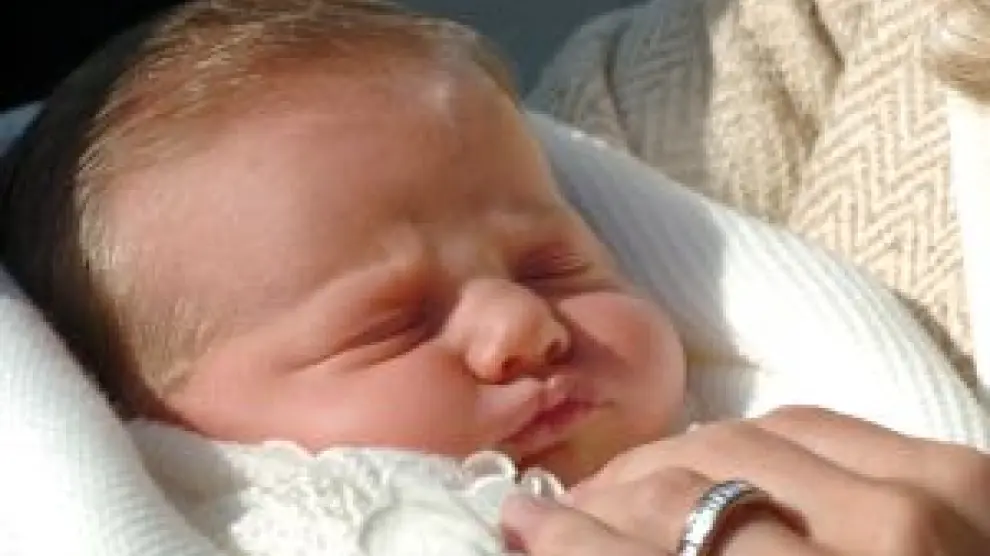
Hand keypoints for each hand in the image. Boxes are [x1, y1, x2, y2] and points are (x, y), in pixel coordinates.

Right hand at [501, 407, 989, 554]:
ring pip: (737, 439)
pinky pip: (806, 419)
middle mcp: (874, 549)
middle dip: (606, 498)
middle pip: (686, 491)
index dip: (569, 540)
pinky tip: (713, 459)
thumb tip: (572, 545)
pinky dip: (744, 439)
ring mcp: (923, 498)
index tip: (520, 524)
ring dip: (664, 461)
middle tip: (566, 507)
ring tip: (630, 483)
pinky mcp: (956, 461)